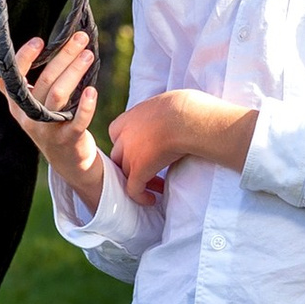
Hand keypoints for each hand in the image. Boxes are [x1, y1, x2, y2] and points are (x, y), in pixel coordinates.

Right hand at [0, 33, 102, 204]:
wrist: (65, 159)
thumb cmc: (44, 123)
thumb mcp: (23, 105)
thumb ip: (5, 83)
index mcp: (17, 104)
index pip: (15, 77)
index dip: (26, 58)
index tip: (39, 40)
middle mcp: (30, 116)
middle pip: (45, 81)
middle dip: (63, 57)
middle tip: (79, 38)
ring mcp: (48, 129)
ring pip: (59, 96)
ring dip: (74, 72)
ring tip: (88, 54)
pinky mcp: (69, 139)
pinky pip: (77, 122)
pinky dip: (86, 106)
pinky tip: (92, 90)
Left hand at [109, 86, 256, 191]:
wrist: (188, 117)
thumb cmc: (187, 107)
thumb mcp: (166, 104)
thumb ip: (159, 115)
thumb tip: (173, 118)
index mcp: (130, 117)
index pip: (116, 133)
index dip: (127, 143)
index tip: (143, 150)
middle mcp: (125, 135)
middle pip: (119, 155)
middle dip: (131, 164)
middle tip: (150, 171)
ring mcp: (129, 152)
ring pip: (126, 173)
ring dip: (139, 181)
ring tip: (156, 187)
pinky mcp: (139, 169)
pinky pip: (133, 189)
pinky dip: (140, 196)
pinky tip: (153, 199)